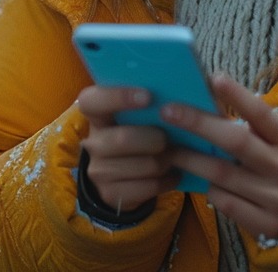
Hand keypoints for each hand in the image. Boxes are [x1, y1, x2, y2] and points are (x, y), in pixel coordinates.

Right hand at [77, 85, 176, 212]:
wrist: (124, 178)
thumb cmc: (140, 133)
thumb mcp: (139, 115)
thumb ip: (154, 98)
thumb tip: (185, 81)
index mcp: (97, 115)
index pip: (92, 100)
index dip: (118, 96)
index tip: (148, 96)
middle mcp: (93, 142)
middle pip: (123, 139)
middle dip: (155, 139)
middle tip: (168, 138)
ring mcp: (99, 171)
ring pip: (144, 165)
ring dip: (166, 161)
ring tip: (174, 156)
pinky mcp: (112, 194)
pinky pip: (149, 187)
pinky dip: (168, 180)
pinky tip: (172, 174)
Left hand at [161, 74, 277, 239]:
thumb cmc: (275, 170)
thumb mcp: (271, 147)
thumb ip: (245, 129)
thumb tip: (202, 101)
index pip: (262, 114)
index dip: (239, 96)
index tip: (214, 78)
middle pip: (236, 141)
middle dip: (199, 124)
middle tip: (167, 111)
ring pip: (222, 174)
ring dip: (191, 159)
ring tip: (168, 150)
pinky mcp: (269, 224)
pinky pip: (226, 202)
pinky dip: (210, 191)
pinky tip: (200, 183)